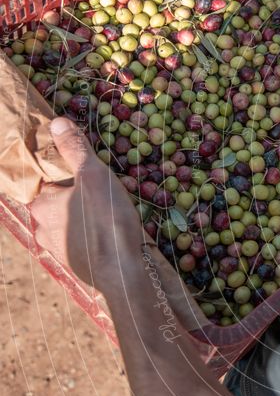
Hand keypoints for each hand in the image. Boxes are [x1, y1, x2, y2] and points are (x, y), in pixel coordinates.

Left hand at [31, 117, 143, 292]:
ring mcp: (56, 249)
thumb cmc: (107, 220)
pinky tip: (109, 235)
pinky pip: (79, 242)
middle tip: (105, 196)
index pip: (50, 180)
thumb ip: (74, 149)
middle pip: (59, 202)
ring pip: (68, 223)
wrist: (122, 272)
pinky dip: (91, 236)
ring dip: (84, 218)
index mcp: (42, 203)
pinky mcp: (73, 265)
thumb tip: (57, 123)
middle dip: (78, 198)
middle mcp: (41, 227)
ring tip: (110, 215)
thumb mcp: (94, 176)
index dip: (70, 176)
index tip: (90, 177)